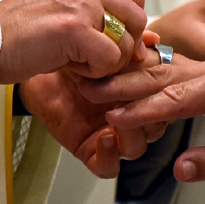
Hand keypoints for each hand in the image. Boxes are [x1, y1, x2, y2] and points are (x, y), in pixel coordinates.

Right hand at [0, 0, 147, 83]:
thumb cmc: (17, 36)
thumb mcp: (65, 16)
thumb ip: (102, 20)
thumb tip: (151, 39)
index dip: (129, 27)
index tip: (108, 45)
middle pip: (138, 18)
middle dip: (124, 47)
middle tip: (93, 59)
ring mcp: (81, 3)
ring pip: (127, 41)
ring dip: (107, 62)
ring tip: (75, 62)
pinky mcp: (75, 28)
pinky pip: (110, 59)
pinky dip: (95, 72)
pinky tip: (69, 68)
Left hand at [19, 32, 165, 178]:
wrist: (39, 66)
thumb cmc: (72, 55)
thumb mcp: (104, 46)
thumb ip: (129, 44)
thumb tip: (151, 37)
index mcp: (141, 92)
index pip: (166, 97)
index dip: (164, 89)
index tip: (149, 73)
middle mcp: (130, 115)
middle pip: (156, 125)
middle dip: (149, 113)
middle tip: (134, 98)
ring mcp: (112, 134)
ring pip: (137, 147)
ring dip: (131, 134)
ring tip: (117, 117)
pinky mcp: (91, 150)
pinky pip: (108, 166)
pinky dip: (110, 155)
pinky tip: (104, 136)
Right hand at [80, 56, 204, 183]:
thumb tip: (178, 169)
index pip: (178, 96)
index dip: (143, 109)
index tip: (112, 117)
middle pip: (164, 76)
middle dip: (125, 85)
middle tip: (86, 90)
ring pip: (164, 73)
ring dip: (129, 80)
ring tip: (92, 86)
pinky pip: (173, 78)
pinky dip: (145, 83)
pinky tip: (119, 88)